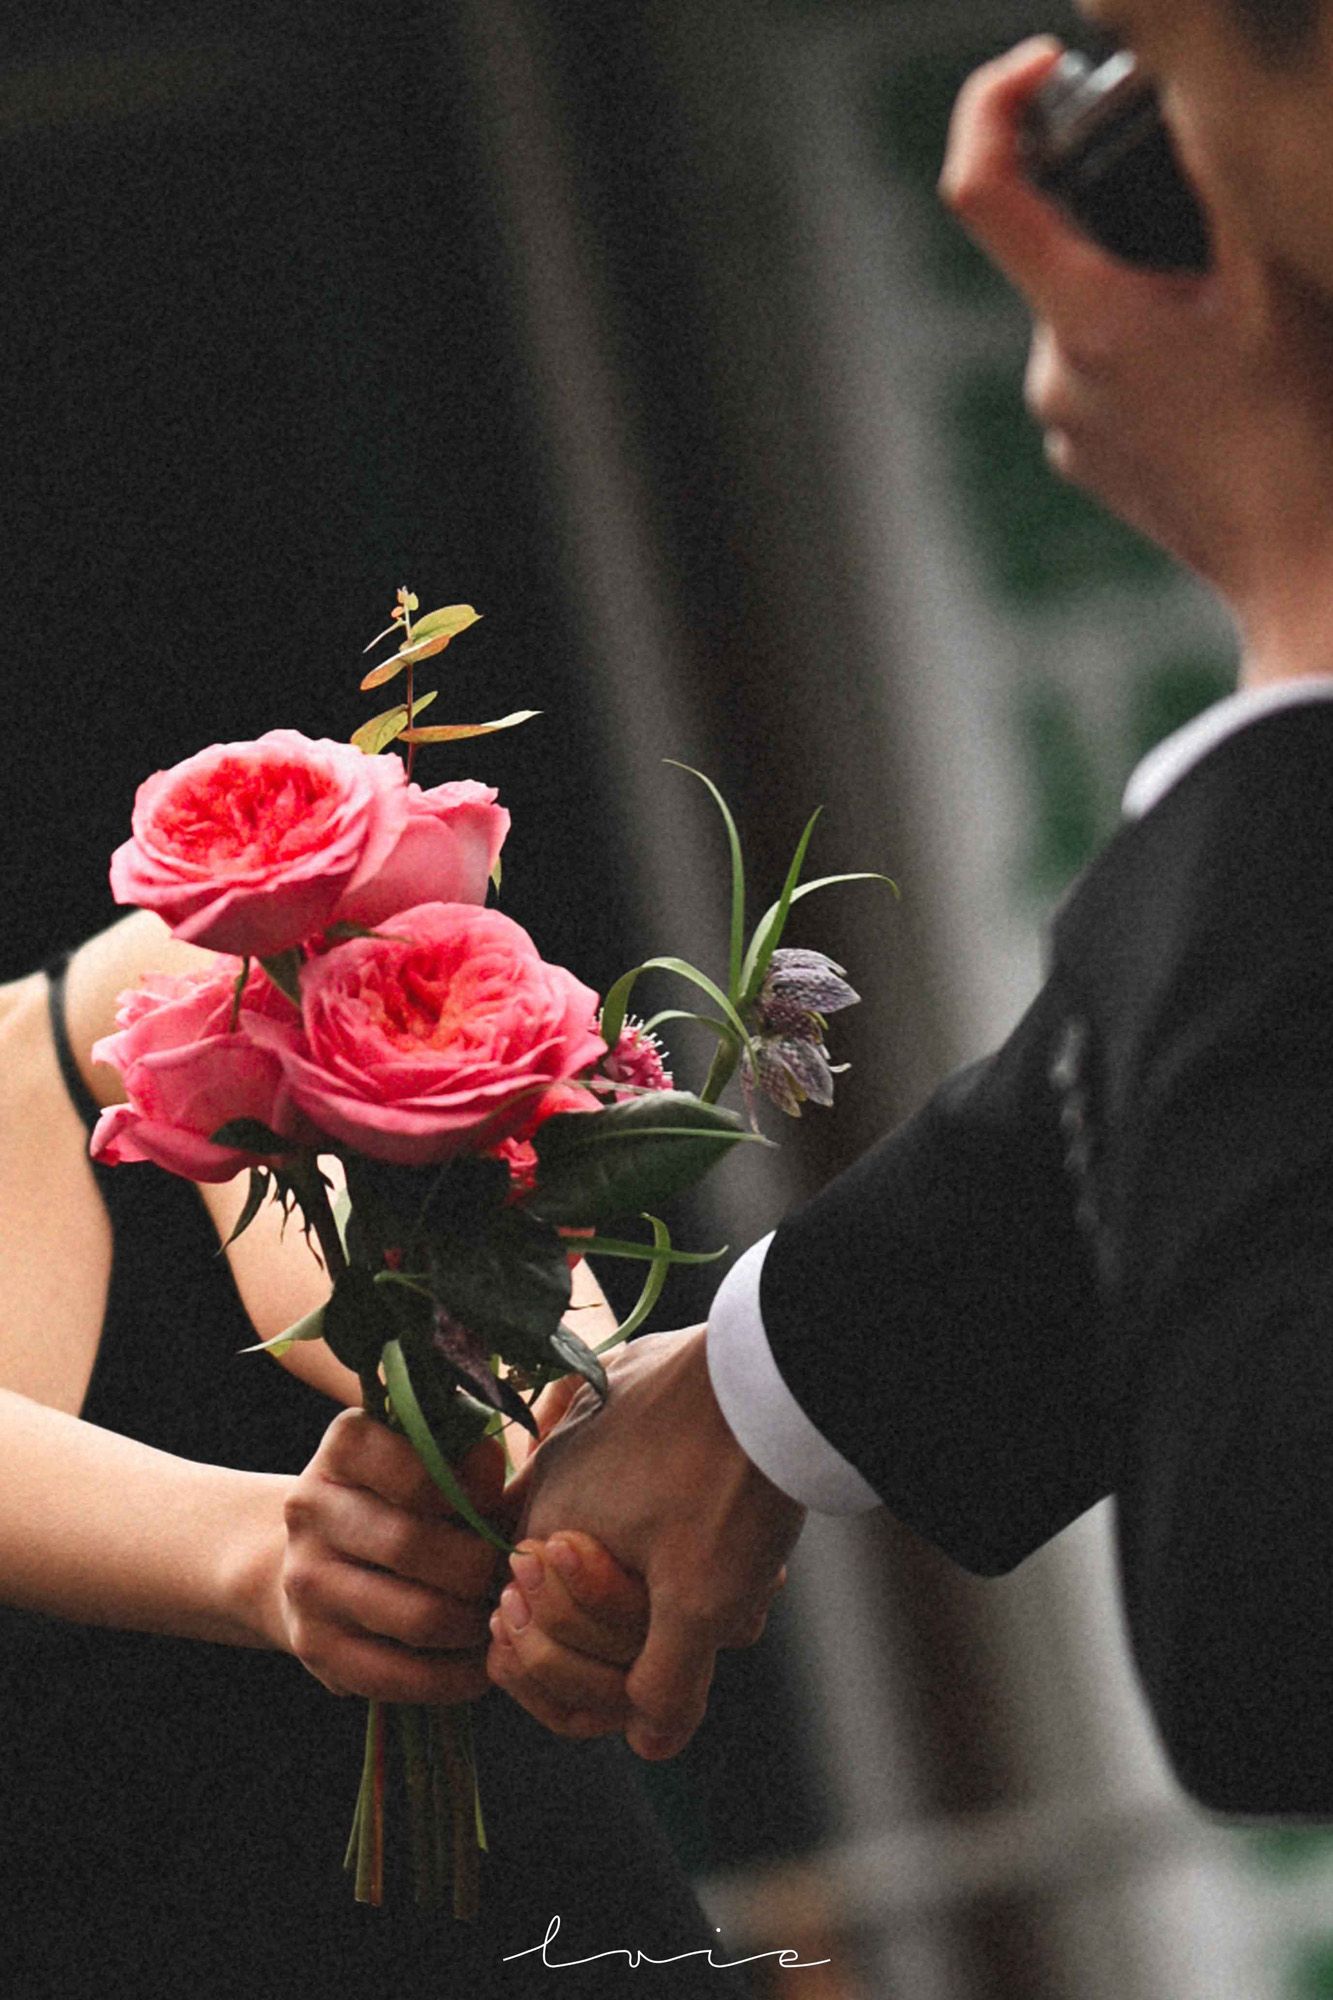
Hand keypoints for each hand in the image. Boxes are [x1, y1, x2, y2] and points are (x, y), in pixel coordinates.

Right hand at [280, 1410, 503, 1703]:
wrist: (319, 1562)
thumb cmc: (408, 1499)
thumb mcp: (436, 1457)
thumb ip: (486, 1452)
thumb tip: (559, 1421)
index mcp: (346, 1443)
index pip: (416, 1462)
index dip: (473, 1486)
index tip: (494, 1499)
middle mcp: (310, 1506)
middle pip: (417, 1544)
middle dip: (483, 1565)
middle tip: (515, 1573)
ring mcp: (305, 1580)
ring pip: (417, 1616)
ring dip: (475, 1623)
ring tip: (500, 1614)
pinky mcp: (314, 1648)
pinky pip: (399, 1677)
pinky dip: (453, 1676)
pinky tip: (479, 1661)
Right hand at [503, 1328, 803, 1759]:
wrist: (776, 1366)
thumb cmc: (728, 1480)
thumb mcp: (703, 1601)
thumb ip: (664, 1684)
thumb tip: (650, 1744)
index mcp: (545, 1530)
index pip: (536, 1649)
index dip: (601, 1684)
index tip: (663, 1671)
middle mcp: (547, 1478)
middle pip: (579, 1600)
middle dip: (654, 1626)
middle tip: (731, 1608)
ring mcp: (585, 1432)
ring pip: (620, 1546)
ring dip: (683, 1574)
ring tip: (753, 1568)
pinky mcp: (625, 1400)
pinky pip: (641, 1485)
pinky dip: (687, 1515)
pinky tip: (745, 1519)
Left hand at [940, 39, 1332, 682]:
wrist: (1305, 567)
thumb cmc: (1304, 431)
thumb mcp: (1277, 278)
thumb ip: (1222, 177)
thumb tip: (1185, 98)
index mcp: (1085, 320)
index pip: (980, 188)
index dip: (994, 105)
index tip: (1042, 69)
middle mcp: (1053, 377)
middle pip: (1060, 248)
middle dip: (1126, 217)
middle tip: (1219, 232)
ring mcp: (1068, 428)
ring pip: (1092, 313)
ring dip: (1152, 290)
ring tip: (1239, 320)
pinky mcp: (1092, 463)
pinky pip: (1108, 374)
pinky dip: (1155, 350)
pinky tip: (1227, 379)